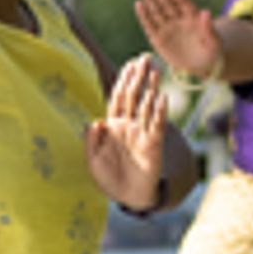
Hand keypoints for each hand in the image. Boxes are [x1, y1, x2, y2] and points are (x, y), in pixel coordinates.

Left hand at [85, 53, 166, 210]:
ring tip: (155, 70)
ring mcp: (142, 133)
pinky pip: (156, 125)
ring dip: (150, 88)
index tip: (129, 63)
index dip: (123, 80)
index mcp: (113, 125)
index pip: (118, 97)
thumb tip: (95, 122)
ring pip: (146, 106)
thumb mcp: (93, 161)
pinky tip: (160, 98)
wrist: (129, 196)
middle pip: (134, 95)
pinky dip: (158, 111)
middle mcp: (128, 125)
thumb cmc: (109, 178)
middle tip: (146, 57)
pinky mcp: (153, 144)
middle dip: (139, 76)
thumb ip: (91, 142)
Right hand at [135, 0, 220, 79]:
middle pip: (167, 2)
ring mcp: (168, 28)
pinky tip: (138, 4)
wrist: (202, 66)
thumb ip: (209, 28)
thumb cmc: (211, 52)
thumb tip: (206, 12)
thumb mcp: (214, 42)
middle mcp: (179, 19)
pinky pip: (150, 25)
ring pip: (157, 10)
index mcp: (192, 17)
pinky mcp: (159, 39)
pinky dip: (144, 15)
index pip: (182, 1)